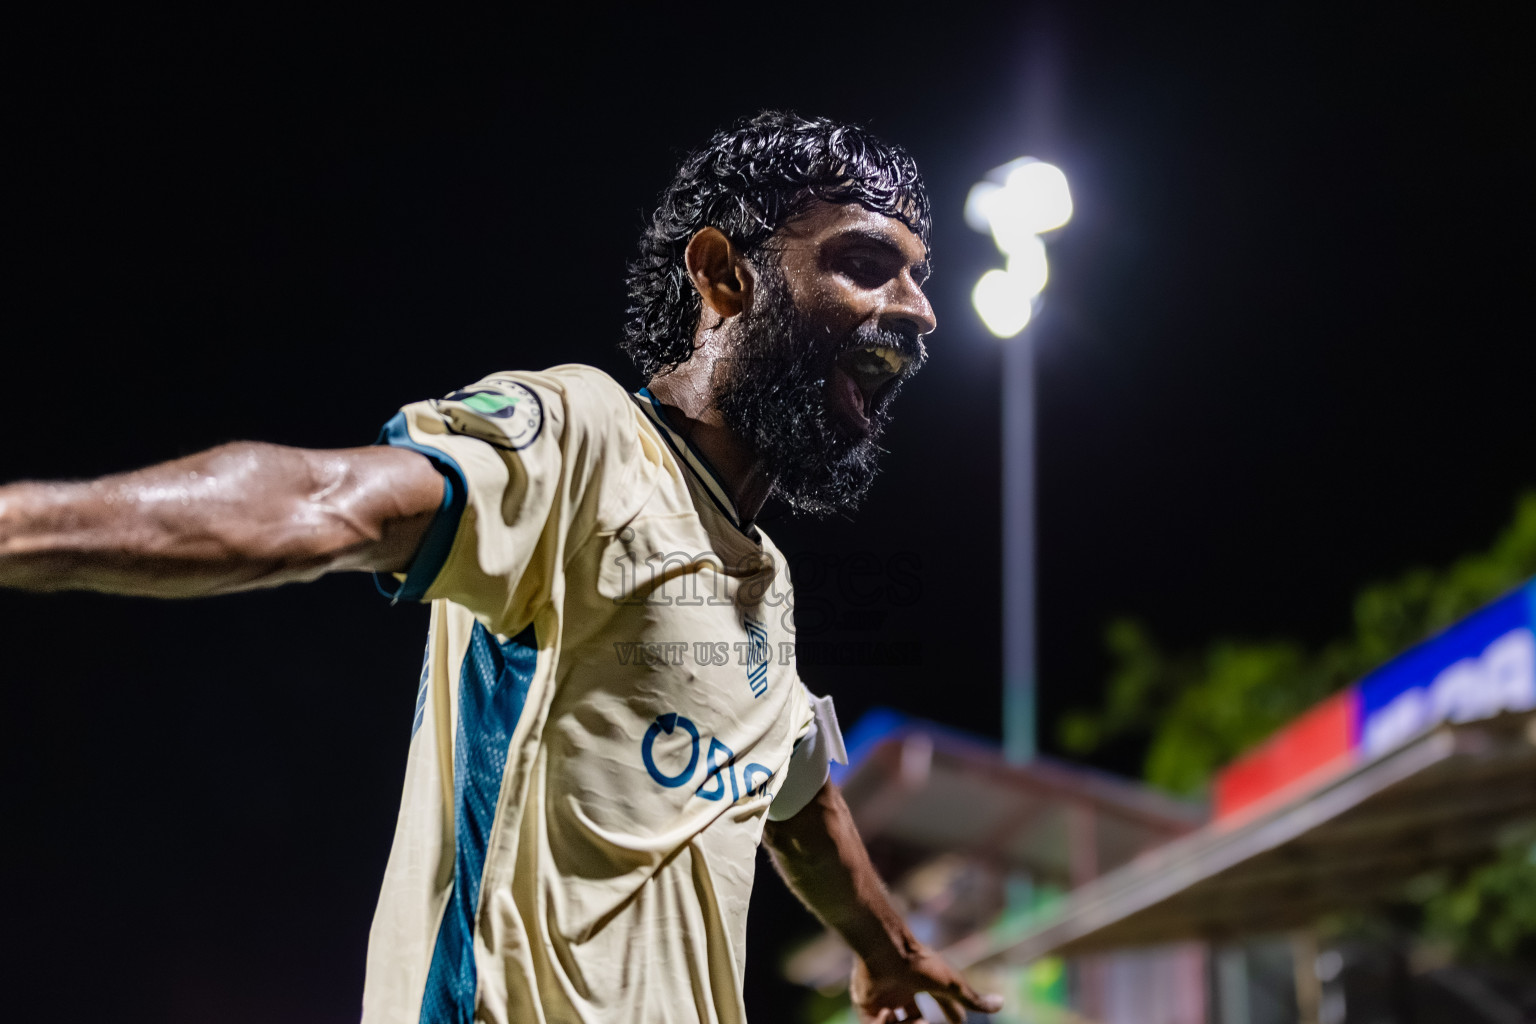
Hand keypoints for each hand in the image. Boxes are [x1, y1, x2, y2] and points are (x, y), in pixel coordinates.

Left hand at [850, 947, 1003, 1023]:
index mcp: (924, 981)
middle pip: (915, 1016)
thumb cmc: (921, 964)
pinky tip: (891, 1014)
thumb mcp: (951, 984)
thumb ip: (974, 998)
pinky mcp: (866, 1003)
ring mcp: (884, 995)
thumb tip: (1002, 1004)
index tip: (959, 1020)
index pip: (940, 1000)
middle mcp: (904, 988)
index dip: (951, 1012)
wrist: (887, 951)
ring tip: (918, 1021)